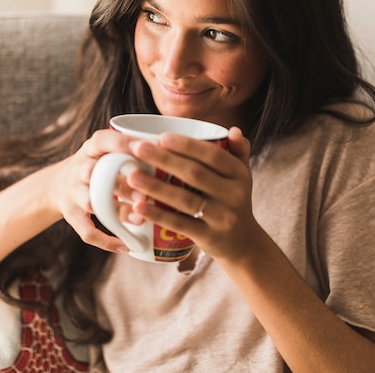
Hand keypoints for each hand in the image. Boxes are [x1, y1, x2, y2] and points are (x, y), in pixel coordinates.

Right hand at [48, 129, 134, 253]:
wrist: (58, 185)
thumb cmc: (99, 168)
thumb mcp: (108, 154)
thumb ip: (132, 157)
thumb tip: (174, 165)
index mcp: (91, 149)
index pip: (103, 140)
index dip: (122, 144)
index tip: (144, 148)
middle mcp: (79, 168)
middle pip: (95, 172)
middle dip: (121, 183)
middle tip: (146, 193)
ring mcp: (73, 192)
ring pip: (92, 203)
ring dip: (117, 211)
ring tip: (140, 220)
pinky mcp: (71, 216)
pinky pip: (87, 232)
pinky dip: (107, 241)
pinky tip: (126, 245)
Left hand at [125, 126, 258, 260]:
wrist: (243, 244)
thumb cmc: (233, 201)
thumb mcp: (241, 176)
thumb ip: (238, 151)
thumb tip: (232, 129)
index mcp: (239, 174)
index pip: (213, 155)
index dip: (187, 146)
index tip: (161, 136)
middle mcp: (234, 195)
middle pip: (195, 174)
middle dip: (164, 159)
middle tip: (137, 148)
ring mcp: (222, 218)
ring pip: (185, 199)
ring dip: (156, 187)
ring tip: (132, 176)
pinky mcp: (208, 237)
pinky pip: (180, 224)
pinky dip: (158, 215)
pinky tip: (138, 207)